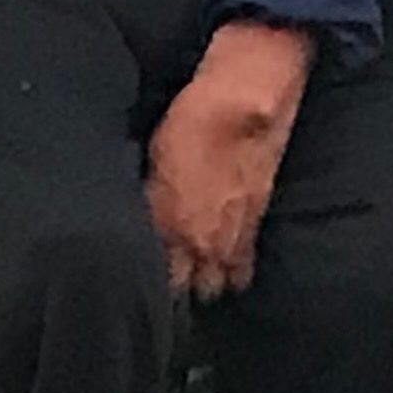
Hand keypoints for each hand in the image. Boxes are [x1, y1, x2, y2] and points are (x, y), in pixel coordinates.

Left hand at [145, 21, 312, 301]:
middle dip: (177, 289)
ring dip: (205, 283)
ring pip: (215, 287)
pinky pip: (241, 269)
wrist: (242, 103)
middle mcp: (200, 239)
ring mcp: (230, 238)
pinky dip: (231, 273)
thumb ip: (150, 202)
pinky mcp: (255, 228)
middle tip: (166, 281)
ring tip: (193, 278)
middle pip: (187, 289)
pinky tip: (221, 270)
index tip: (138, 279)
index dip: (148, 279)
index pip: (158, 276)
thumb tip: (143, 222)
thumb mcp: (154, 160)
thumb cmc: (191, 122)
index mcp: (169, 223)